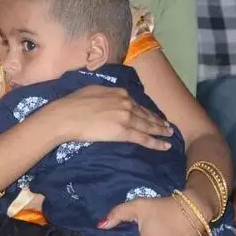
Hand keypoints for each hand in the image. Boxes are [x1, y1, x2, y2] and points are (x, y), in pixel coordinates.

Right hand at [39, 85, 173, 150]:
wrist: (66, 115)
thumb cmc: (73, 103)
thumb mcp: (93, 90)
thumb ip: (106, 94)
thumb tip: (109, 96)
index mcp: (119, 92)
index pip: (137, 104)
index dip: (146, 111)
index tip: (153, 115)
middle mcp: (126, 103)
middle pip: (145, 114)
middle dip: (157, 121)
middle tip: (167, 126)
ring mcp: (126, 117)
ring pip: (148, 125)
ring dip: (160, 131)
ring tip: (169, 134)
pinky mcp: (123, 132)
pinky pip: (143, 138)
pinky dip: (156, 142)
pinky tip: (165, 146)